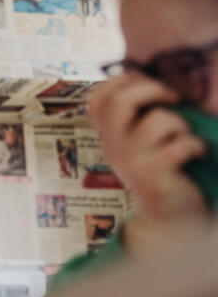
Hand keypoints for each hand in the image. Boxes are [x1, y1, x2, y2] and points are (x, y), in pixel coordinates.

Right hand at [88, 72, 208, 250]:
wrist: (168, 216)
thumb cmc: (164, 170)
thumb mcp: (143, 140)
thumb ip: (141, 115)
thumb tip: (162, 80)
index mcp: (109, 135)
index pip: (98, 97)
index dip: (124, 81)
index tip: (150, 85)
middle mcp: (113, 147)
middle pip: (119, 102)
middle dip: (151, 90)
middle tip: (172, 98)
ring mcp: (130, 163)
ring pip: (157, 121)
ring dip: (181, 123)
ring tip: (185, 135)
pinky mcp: (152, 177)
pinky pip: (180, 145)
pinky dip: (196, 145)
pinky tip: (198, 153)